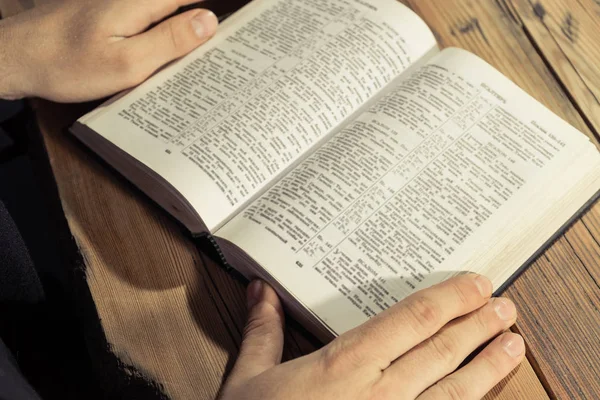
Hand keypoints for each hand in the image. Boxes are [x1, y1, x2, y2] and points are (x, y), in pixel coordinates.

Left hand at [0, 0, 217, 101]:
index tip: (249, 10)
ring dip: (192, 17)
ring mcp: (121, 0)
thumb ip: (170, 40)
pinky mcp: (111, 10)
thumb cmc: (67, 64)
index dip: (222, 2)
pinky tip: (179, 41)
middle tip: (235, 33)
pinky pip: (152, 12)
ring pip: (169, 5)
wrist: (16, 56)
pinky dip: (172, 24)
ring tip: (215, 38)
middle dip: (208, 13)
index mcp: (142, 0)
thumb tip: (210, 19)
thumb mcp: (127, 63)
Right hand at [221, 275, 523, 399]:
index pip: (412, 319)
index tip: (477, 284)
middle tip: (505, 308)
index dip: (451, 298)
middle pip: (442, 349)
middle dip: (479, 325)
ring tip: (514, 346)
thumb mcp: (248, 379)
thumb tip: (261, 291)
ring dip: (489, 366)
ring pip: (456, 391)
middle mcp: (379, 393)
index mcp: (345, 365)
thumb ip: (262, 332)